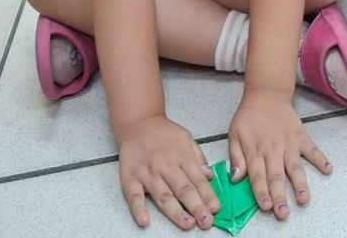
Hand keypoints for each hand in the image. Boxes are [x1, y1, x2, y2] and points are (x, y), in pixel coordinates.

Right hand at [117, 115, 218, 230]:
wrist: (139, 122)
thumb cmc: (164, 133)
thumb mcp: (186, 139)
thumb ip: (198, 158)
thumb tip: (209, 176)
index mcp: (182, 158)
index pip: (197, 180)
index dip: (208, 195)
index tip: (216, 208)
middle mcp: (166, 167)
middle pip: (183, 190)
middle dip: (196, 207)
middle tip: (206, 221)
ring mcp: (147, 173)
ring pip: (163, 196)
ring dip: (175, 212)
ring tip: (187, 224)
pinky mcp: (130, 178)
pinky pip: (134, 196)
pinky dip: (139, 209)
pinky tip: (145, 221)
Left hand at [228, 89, 331, 219]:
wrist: (267, 95)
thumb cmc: (248, 117)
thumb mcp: (234, 135)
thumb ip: (235, 157)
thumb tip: (235, 178)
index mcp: (255, 151)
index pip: (257, 175)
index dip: (261, 192)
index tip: (265, 207)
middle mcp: (273, 150)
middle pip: (276, 176)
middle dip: (279, 196)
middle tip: (283, 212)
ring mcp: (289, 144)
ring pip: (294, 167)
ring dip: (299, 184)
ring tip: (303, 199)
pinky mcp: (301, 137)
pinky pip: (312, 149)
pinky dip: (321, 159)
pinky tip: (328, 169)